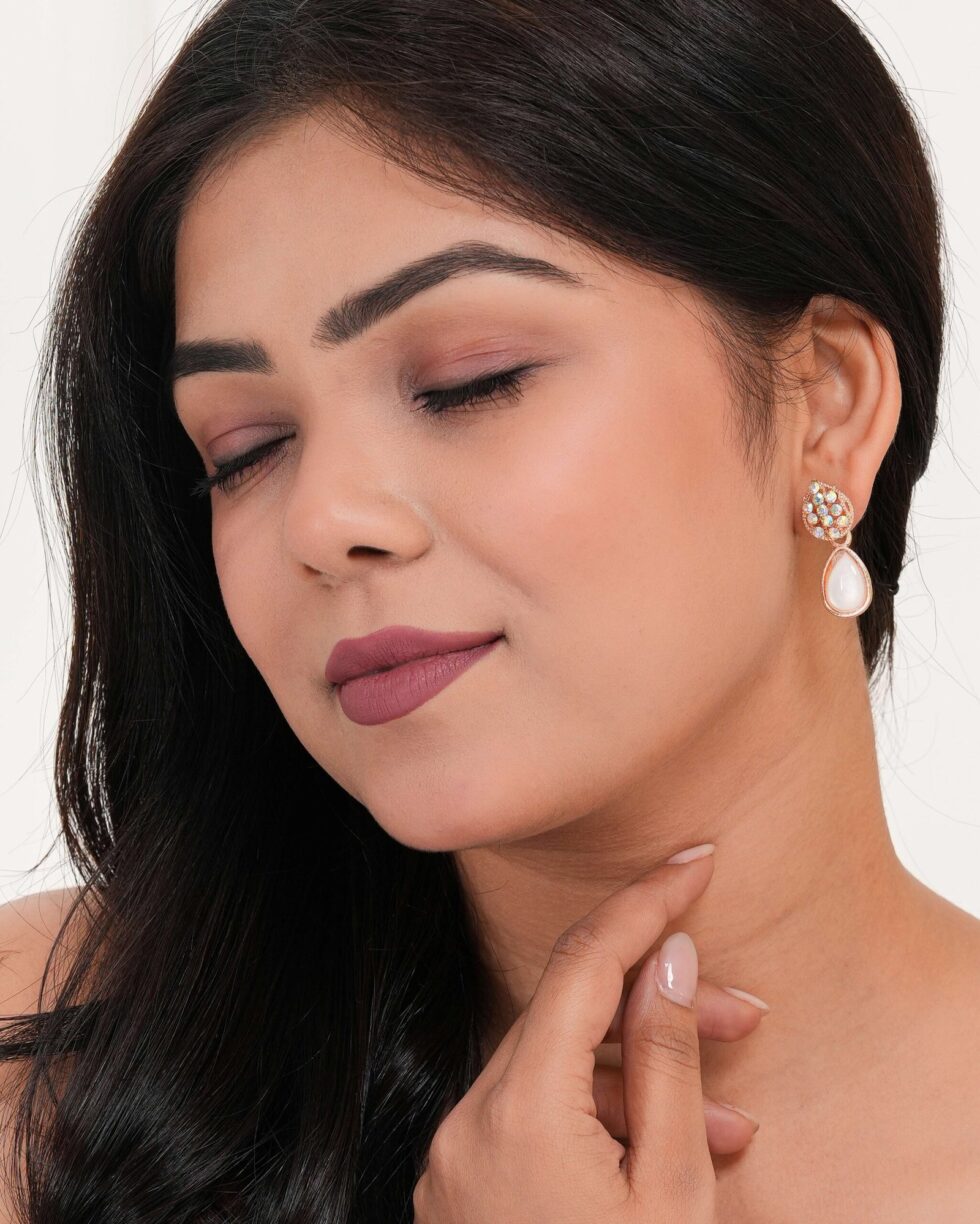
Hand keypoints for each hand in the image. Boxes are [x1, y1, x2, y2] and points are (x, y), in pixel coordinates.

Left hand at [412, 847, 764, 1221]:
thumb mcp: (674, 1194)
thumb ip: (667, 1064)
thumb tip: (668, 957)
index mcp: (517, 1115)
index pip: (584, 962)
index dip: (645, 902)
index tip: (694, 863)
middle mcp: (467, 1123)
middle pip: (571, 1015)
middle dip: (659, 1003)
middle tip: (742, 1016)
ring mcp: (456, 1158)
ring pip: (553, 1069)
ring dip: (636, 1077)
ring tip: (725, 1123)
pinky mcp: (462, 1189)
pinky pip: (532, 1119)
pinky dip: (593, 1120)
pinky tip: (657, 1149)